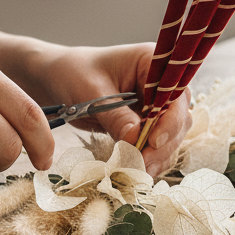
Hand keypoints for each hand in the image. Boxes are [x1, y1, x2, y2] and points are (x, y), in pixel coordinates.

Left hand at [32, 43, 192, 176]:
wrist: (56, 78)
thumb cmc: (73, 73)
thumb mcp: (92, 93)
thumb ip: (116, 116)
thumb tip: (136, 140)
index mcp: (153, 63)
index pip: (175, 94)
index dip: (170, 119)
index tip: (153, 142)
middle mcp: (161, 84)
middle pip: (178, 117)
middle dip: (163, 143)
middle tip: (141, 164)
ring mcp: (156, 104)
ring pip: (171, 134)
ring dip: (158, 155)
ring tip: (136, 171)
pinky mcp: (146, 122)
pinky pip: (156, 144)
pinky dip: (148, 158)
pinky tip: (134, 169)